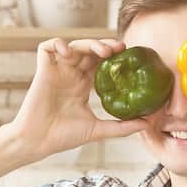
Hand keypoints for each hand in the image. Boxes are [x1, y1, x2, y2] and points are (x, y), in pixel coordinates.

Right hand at [9, 38, 147, 161]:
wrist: (38, 143)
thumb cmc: (62, 137)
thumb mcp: (97, 130)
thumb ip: (122, 127)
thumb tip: (148, 124)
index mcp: (82, 85)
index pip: (100, 63)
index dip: (113, 56)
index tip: (128, 56)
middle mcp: (70, 75)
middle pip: (89, 50)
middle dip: (104, 45)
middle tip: (120, 49)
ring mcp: (56, 72)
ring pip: (73, 45)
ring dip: (88, 43)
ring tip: (103, 51)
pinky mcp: (42, 71)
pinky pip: (46, 48)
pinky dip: (56, 43)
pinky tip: (68, 51)